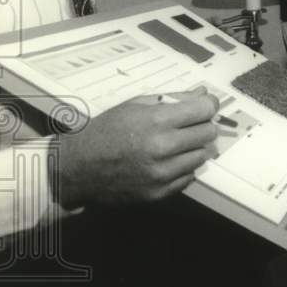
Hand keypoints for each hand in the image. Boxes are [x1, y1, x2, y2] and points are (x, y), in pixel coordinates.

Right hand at [54, 89, 219, 208]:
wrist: (77, 167)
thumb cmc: (106, 130)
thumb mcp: (135, 105)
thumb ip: (172, 99)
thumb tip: (203, 93)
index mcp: (155, 121)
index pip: (204, 110)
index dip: (208, 105)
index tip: (205, 105)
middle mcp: (162, 148)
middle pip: (208, 133)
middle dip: (203, 125)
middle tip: (189, 125)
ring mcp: (162, 173)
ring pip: (202, 156)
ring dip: (194, 148)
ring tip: (175, 144)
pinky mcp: (160, 192)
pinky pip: (189, 176)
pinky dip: (183, 167)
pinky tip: (167, 161)